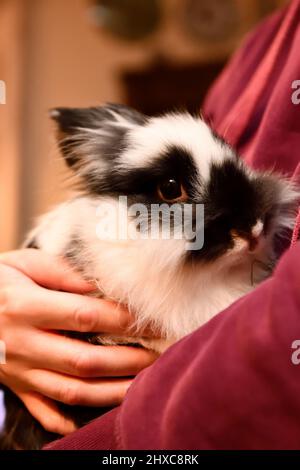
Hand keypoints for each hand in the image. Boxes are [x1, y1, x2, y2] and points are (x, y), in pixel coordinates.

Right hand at [0, 249, 157, 435]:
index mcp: (24, 306)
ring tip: (144, 385)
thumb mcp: (24, 263)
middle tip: (160, 355)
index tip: (154, 320)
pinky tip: (99, 417)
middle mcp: (23, 343)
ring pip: (71, 391)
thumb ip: (63, 273)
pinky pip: (45, 410)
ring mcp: (20, 371)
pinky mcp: (17, 386)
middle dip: (128, 361)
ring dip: (112, 392)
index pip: (84, 316)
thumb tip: (101, 286)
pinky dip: (71, 419)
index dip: (123, 319)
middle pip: (84, 360)